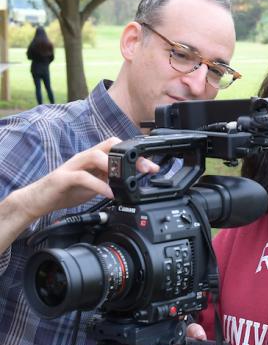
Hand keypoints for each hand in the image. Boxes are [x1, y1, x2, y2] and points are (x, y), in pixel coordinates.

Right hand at [16, 136, 158, 220]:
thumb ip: (110, 179)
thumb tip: (131, 181)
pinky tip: (109, 193)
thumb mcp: (95, 184)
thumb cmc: (67, 190)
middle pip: (109, 145)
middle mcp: (84, 157)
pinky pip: (82, 177)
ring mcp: (72, 165)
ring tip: (128, 179)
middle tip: (146, 169)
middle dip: (130, 156)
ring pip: (95, 155)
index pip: (117, 147)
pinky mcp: (63, 177)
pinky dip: (99, 185)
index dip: (136, 154)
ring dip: (114, 166)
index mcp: (94, 158)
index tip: (152, 167)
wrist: (38, 200)